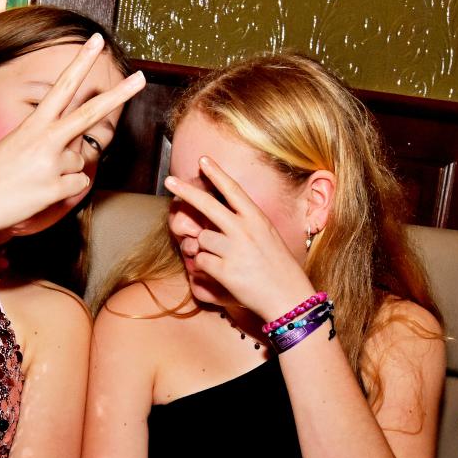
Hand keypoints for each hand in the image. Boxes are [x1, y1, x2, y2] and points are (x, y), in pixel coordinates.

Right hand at [0, 34, 144, 235]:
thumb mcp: (16, 147)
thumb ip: (48, 143)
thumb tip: (77, 152)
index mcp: (33, 124)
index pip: (62, 87)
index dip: (81, 63)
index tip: (96, 41)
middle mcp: (44, 139)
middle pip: (90, 113)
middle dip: (118, 95)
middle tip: (140, 78)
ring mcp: (50, 164)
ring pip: (80, 162)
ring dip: (64, 171)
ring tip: (35, 178)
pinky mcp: (54, 188)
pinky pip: (78, 185)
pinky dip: (64, 190)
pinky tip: (40, 192)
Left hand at [164, 156, 314, 320]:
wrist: (288, 297)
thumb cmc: (278, 267)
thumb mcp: (267, 236)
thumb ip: (244, 224)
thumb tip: (215, 219)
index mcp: (257, 219)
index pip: (233, 190)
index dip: (217, 173)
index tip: (203, 160)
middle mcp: (245, 230)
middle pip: (207, 205)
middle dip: (185, 191)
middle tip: (169, 180)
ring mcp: (234, 249)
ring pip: (201, 240)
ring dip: (206, 250)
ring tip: (227, 262)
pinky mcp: (225, 270)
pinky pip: (201, 262)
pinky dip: (206, 268)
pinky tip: (223, 274)